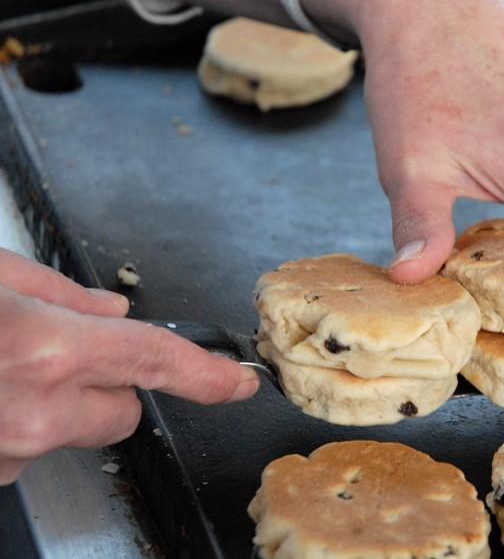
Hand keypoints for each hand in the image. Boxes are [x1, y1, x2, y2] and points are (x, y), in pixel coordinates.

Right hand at [0, 249, 258, 483]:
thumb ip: (60, 293)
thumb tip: (109, 313)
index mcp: (49, 352)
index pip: (157, 360)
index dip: (207, 373)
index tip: (239, 383)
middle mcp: (36, 414)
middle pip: (122, 410)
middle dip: (107, 382)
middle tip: (51, 351)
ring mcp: (10, 452)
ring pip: (70, 430)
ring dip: (52, 403)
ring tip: (4, 366)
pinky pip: (26, 446)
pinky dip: (16, 420)